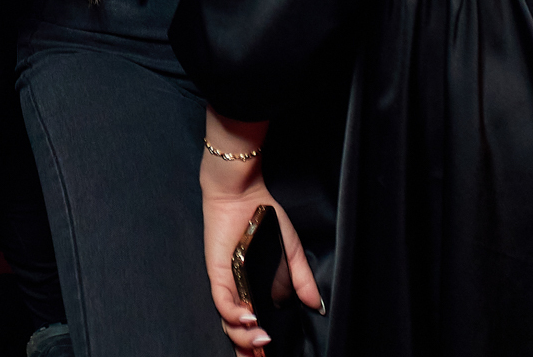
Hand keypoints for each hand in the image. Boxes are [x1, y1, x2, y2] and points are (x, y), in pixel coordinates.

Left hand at [200, 113, 320, 353]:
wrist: (244, 191)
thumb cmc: (263, 217)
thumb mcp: (290, 250)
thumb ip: (302, 278)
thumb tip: (315, 305)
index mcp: (254, 289)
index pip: (253, 326)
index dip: (258, 346)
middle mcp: (238, 291)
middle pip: (237, 331)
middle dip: (249, 351)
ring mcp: (227, 283)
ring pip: (228, 321)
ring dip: (243, 337)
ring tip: (261, 341)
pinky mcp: (217, 271)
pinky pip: (223, 299)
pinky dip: (235, 313)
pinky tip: (249, 319)